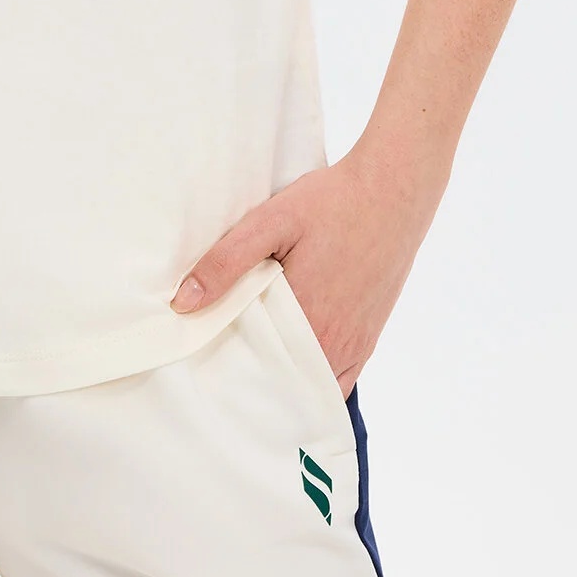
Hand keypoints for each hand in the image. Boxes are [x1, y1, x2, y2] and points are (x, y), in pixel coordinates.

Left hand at [168, 139, 448, 395]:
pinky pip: (337, 381)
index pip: (253, 370)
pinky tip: (289, 362)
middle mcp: (333, 342)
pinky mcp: (368, 338)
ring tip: (247, 364)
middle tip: (217, 366)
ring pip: (308, 386)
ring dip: (280, 381)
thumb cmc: (332, 203)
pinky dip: (312, 380)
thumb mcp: (271, 220)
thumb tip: (183, 303)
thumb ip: (227, 262)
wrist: (393, 191)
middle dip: (249, 380)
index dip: (224, 371)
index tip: (199, 363)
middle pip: (280, 383)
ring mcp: (355, 345)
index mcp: (304, 319)